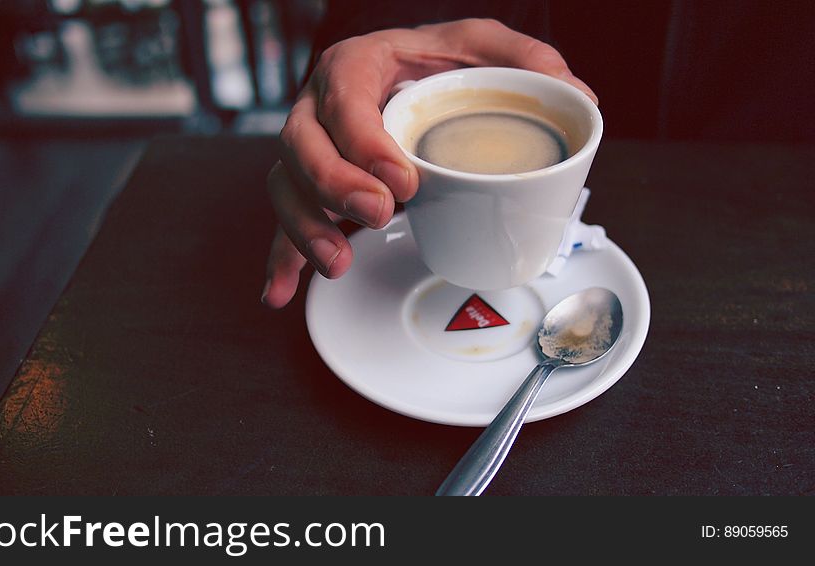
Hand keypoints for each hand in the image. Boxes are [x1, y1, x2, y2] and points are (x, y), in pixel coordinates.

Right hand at [262, 18, 596, 307]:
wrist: (405, 71)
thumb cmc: (435, 60)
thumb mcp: (480, 45)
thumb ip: (526, 59)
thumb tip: (576, 94)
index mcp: (358, 65)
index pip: (344, 97)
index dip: (363, 140)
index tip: (403, 178)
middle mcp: (321, 105)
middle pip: (301, 144)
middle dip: (334, 185)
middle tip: (381, 213)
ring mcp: (311, 148)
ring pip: (285, 184)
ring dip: (305, 229)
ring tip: (338, 262)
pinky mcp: (311, 186)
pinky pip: (283, 220)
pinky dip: (280, 259)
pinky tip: (280, 293)